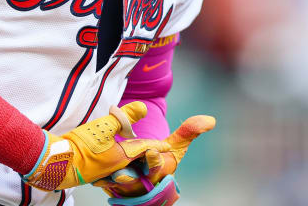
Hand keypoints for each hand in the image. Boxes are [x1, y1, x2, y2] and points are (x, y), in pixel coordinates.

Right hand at [23, 102, 168, 190]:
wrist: (53, 161)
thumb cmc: (78, 145)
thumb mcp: (103, 127)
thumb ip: (124, 117)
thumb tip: (144, 107)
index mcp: (120, 158)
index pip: (142, 149)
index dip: (155, 145)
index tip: (166, 145)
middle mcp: (114, 168)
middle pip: (134, 162)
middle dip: (144, 157)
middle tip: (154, 153)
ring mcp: (102, 173)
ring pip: (122, 165)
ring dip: (129, 160)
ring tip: (136, 156)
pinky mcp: (91, 172)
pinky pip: (109, 168)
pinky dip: (115, 162)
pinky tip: (111, 159)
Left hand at [95, 114, 214, 198]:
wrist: (148, 176)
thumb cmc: (163, 159)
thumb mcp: (176, 146)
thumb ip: (188, 132)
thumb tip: (211, 120)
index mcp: (159, 170)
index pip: (157, 166)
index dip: (154, 159)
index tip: (151, 151)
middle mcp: (143, 181)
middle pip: (135, 180)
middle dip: (129, 176)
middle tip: (121, 172)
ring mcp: (128, 186)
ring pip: (118, 185)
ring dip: (112, 180)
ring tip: (107, 175)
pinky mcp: (114, 188)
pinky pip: (105, 185)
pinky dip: (101, 181)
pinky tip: (96, 176)